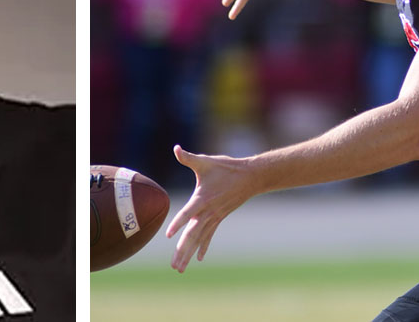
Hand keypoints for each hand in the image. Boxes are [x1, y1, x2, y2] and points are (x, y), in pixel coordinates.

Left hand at [165, 145, 256, 272]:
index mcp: (202, 199)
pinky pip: (208, 236)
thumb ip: (188, 158)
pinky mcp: (218, 218)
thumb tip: (176, 148)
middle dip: (182, 250)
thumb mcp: (206, 162)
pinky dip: (202, 247)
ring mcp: (214, 217)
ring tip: (179, 268)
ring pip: (199, 239)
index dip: (178, 223)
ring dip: (189, 253)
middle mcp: (207, 212)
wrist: (250, 177)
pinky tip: (198, 259)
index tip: (168, 235)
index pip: (187, 213)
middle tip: (174, 266)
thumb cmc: (226, 168)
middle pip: (192, 235)